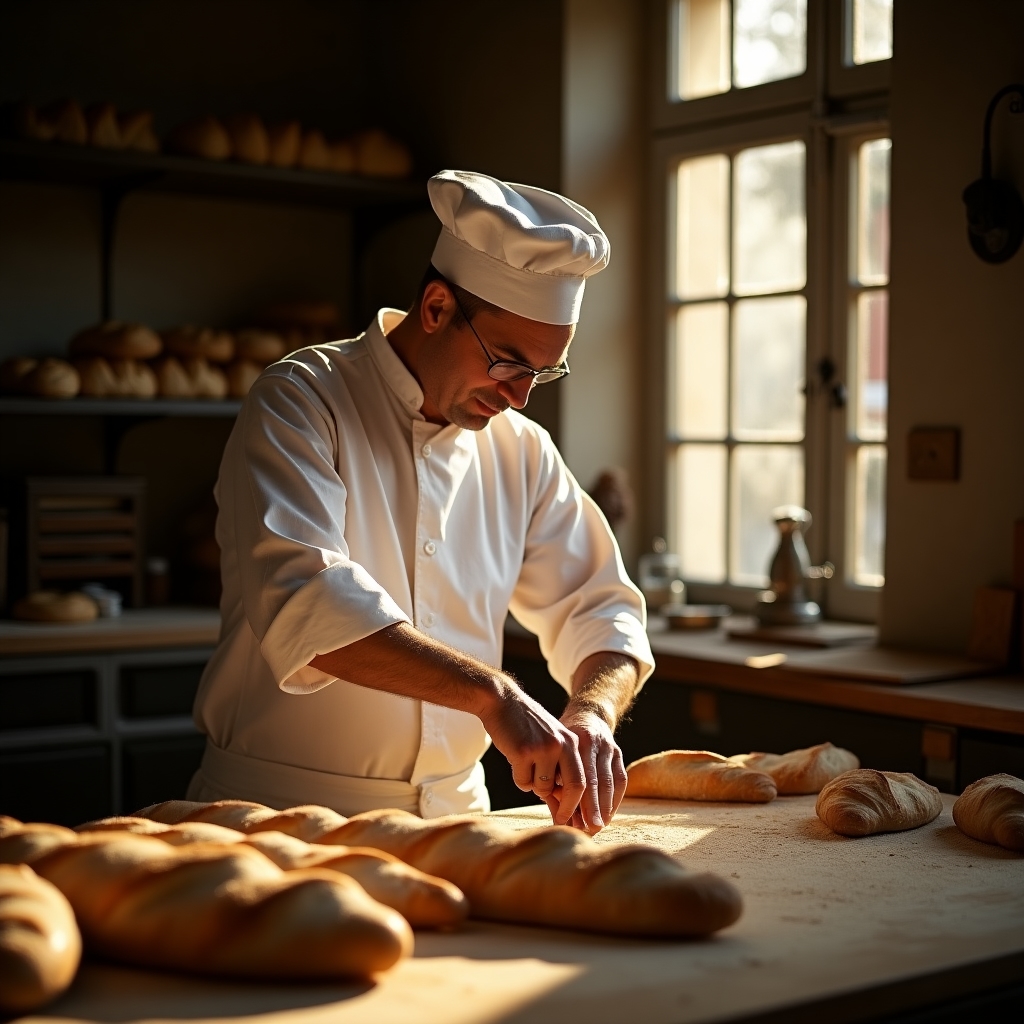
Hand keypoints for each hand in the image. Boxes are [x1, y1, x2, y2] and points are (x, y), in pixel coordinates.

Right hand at [477, 678, 587, 825]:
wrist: (502, 701)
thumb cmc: (526, 728)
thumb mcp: (549, 746)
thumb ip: (559, 774)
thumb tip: (564, 812)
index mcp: (573, 742)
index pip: (586, 781)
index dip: (586, 806)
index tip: (586, 825)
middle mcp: (563, 744)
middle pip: (575, 787)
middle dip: (569, 810)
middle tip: (562, 822)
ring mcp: (543, 748)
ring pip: (543, 788)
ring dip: (533, 786)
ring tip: (526, 765)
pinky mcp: (523, 751)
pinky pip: (523, 782)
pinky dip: (519, 778)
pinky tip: (515, 757)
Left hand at [559, 705, 626, 834]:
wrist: (586, 714)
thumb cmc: (562, 740)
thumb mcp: (553, 753)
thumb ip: (554, 778)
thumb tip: (556, 813)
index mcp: (576, 742)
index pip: (579, 778)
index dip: (575, 803)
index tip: (567, 822)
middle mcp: (595, 743)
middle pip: (597, 782)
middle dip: (593, 809)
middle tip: (589, 830)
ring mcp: (609, 747)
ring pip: (611, 782)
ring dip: (606, 808)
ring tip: (599, 827)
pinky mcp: (619, 753)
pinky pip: (621, 779)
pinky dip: (615, 799)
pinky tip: (608, 815)